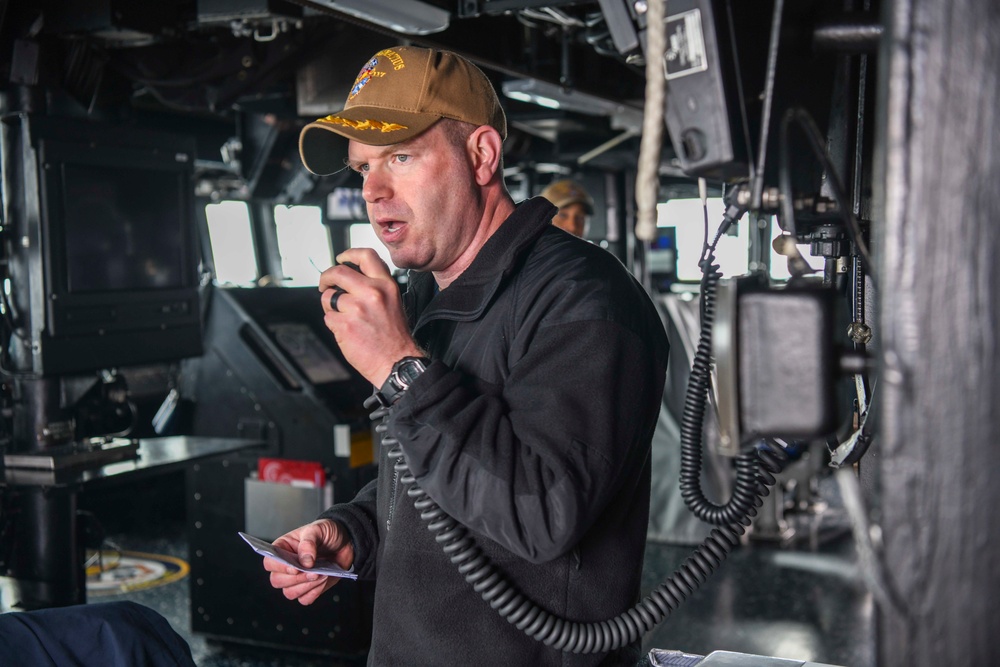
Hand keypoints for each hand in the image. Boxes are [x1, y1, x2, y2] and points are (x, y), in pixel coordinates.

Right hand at [263, 519, 352, 605]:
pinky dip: (314, 592)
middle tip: (314, 572)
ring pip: (289, 593)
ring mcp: (296, 579)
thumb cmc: (327, 533)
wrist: (345, 542)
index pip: (270, 562)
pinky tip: (324, 579)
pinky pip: (305, 599)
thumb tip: (305, 562)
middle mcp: (286, 566)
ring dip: (306, 586)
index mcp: (283, 548)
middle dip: (296, 579)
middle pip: (277, 581)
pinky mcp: (309, 588)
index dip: (279, 567)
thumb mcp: (318, 529)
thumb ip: (309, 543)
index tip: (295, 568)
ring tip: (322, 574)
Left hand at [319, 248, 423, 385]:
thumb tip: (351, 277)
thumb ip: (374, 286)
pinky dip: (334, 324)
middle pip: (338, 272)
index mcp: (385, 285)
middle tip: (325, 285)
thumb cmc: (394, 336)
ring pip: (328, 297)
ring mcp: (357, 308)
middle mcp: (372, 293)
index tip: (340, 258)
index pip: (365, 256)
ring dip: (331, 307)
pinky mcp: (344, 325)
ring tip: (345, 318)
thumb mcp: (393, 302)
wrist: (397, 362)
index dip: (348, 254)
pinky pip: (328, 317)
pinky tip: (348, 331)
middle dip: (326, 278)